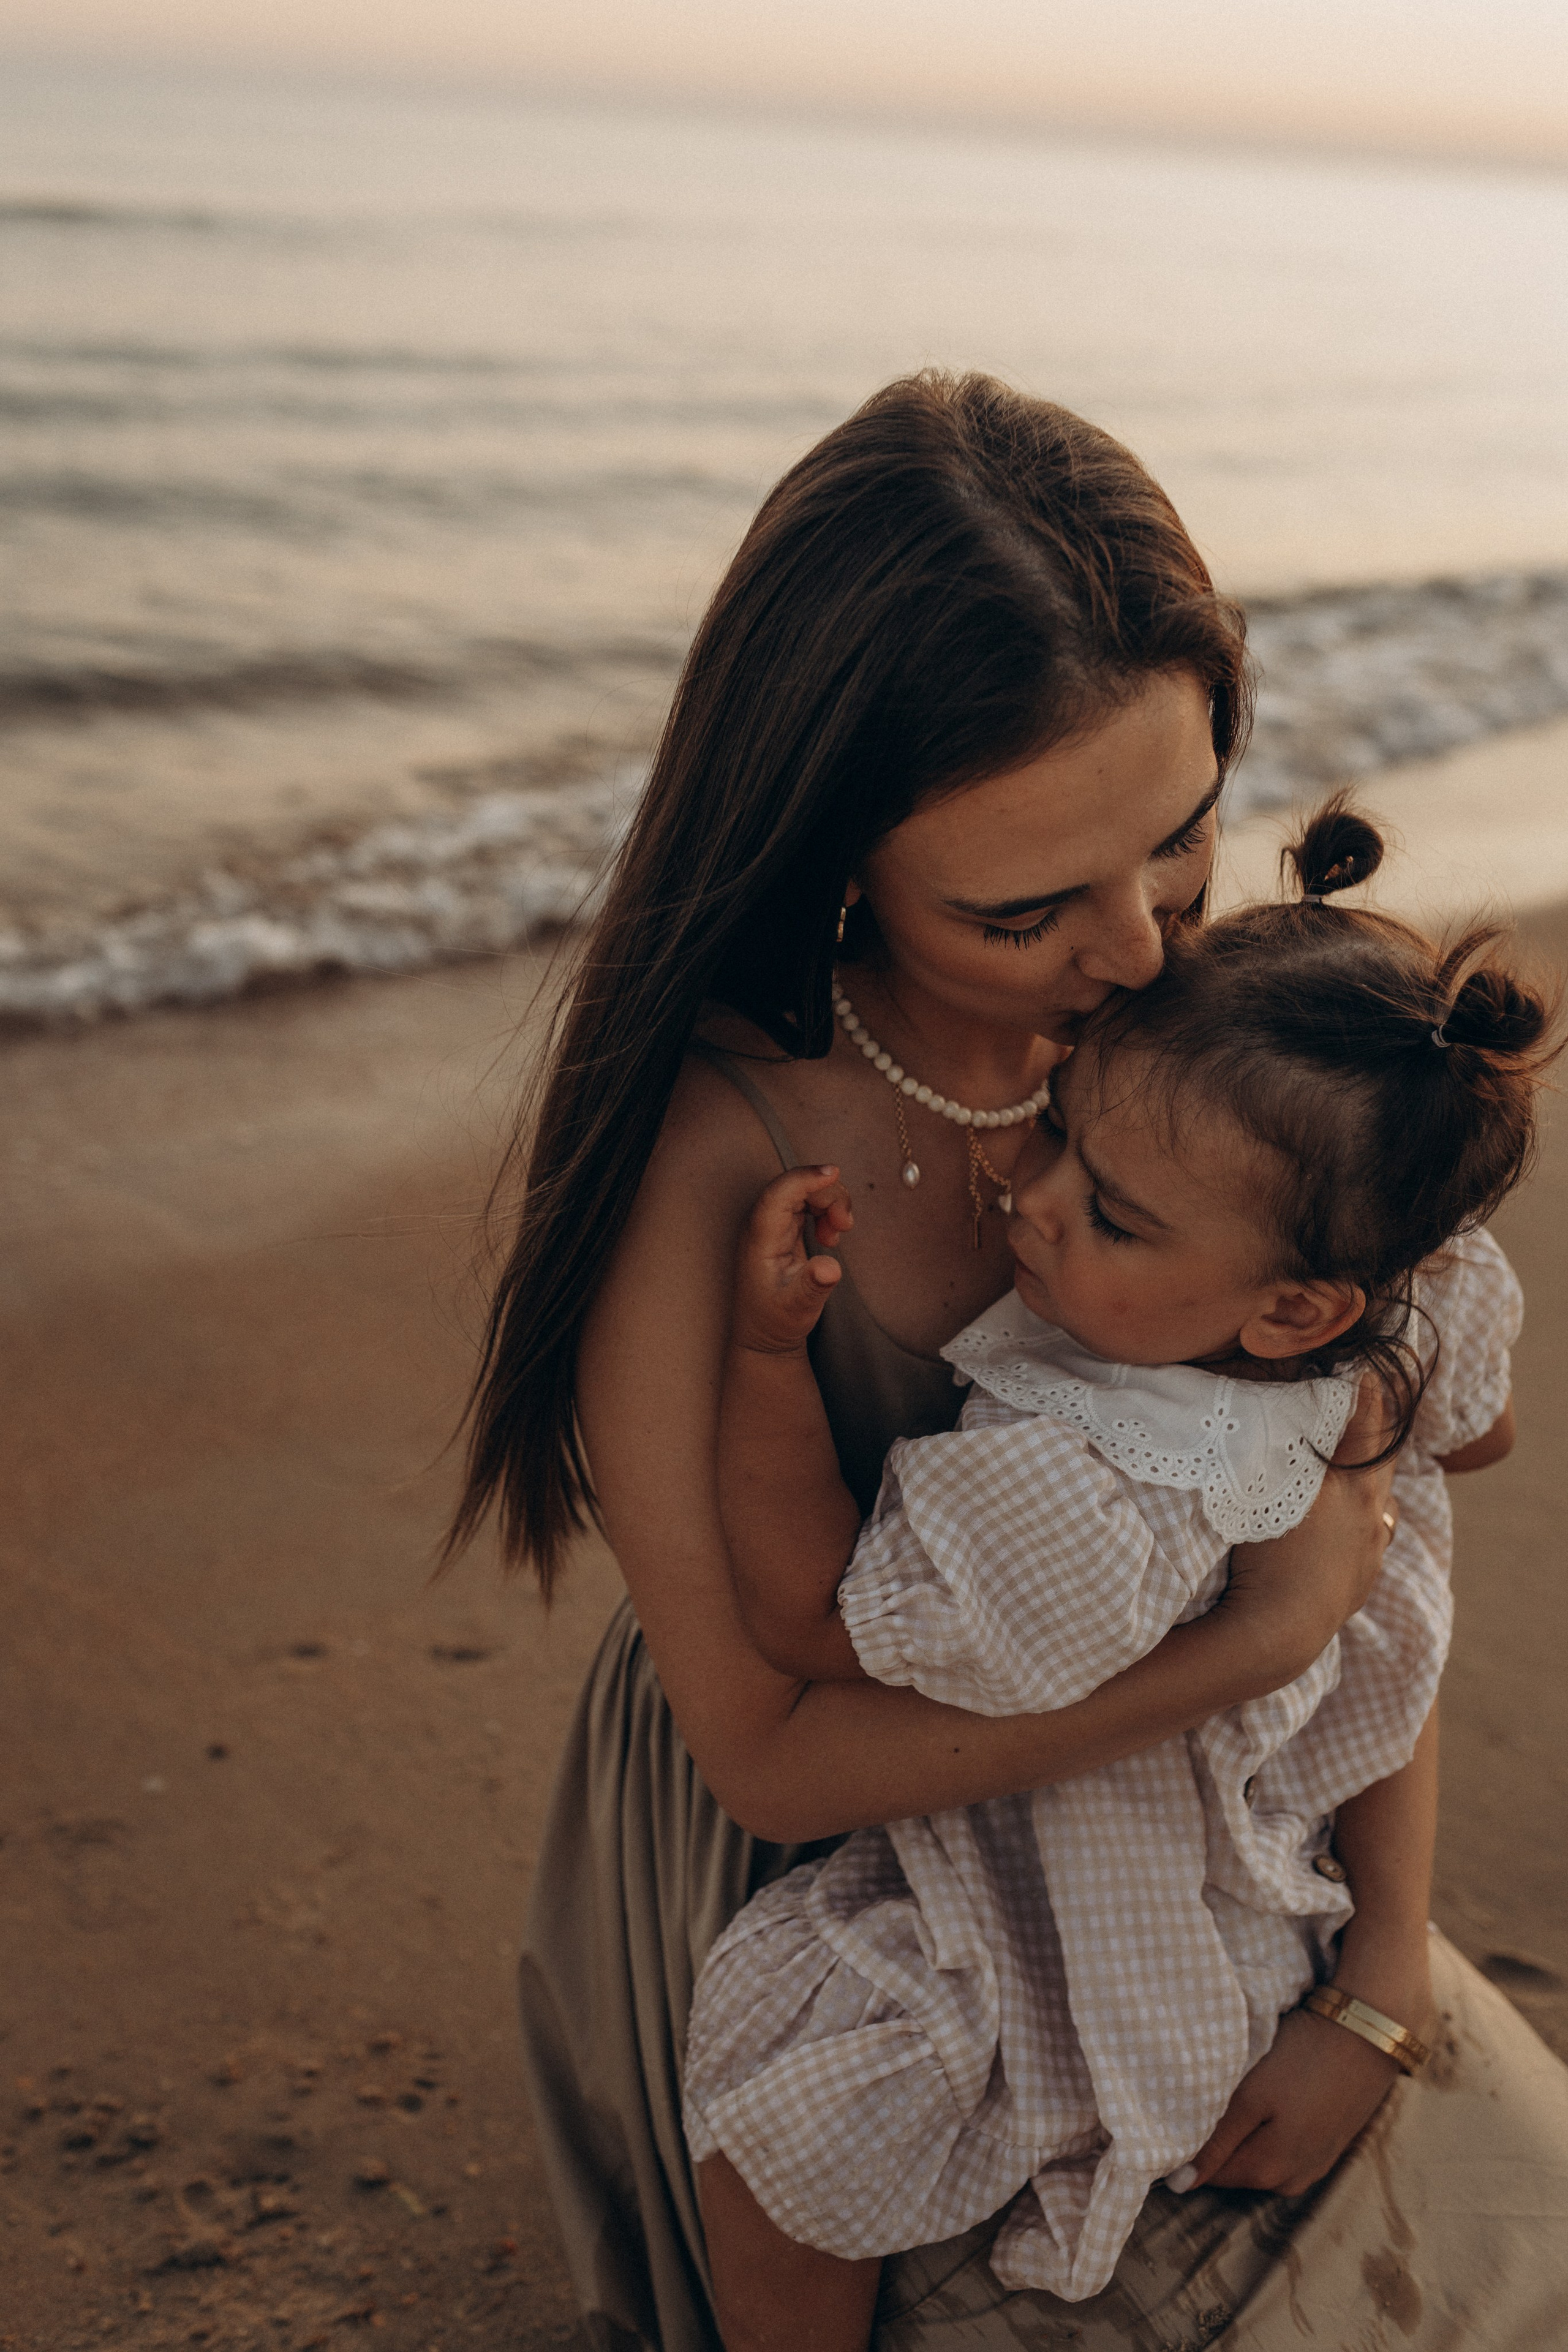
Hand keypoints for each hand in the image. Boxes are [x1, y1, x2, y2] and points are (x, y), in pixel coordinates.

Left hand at [731, 1166, 853, 1355]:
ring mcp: (773, 1225)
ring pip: (804, 1190)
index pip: (778, 1194)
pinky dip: (826, 1210)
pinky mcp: (783, 1229)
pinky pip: (807, 1202)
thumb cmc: (775, 1322)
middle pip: (796, 1185)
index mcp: (760, 1239)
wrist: (763, 1335)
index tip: (833, 1172)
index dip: (805, 1178)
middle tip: (845, 1226)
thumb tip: (831, 1267)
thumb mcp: (797, 1311)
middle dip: (828, 1194)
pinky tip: (830, 1236)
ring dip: (830, 1201)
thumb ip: (813, 1287)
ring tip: (838, 1234)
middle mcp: (762, 1226)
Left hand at [1171, 2002, 1403, 2196]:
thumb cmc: (1303, 2058)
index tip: (1176, 2110)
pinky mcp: (1327, 2146)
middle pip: (1231, 2166)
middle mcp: (1290, 2180)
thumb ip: (1215, 2142)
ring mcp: (1312, 2165)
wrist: (1368, 2032)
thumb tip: (1179, 2183)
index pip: (1205, 2173)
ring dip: (1242, 2132)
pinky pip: (1281, 2147)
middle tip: (1205, 2092)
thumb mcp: (1250, 2095)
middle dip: (1214, 2138)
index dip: (1185, 2145)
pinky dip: (1268, 2127)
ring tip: (1238, 2089)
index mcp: (1267, 2171)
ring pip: (1256, 2156)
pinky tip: (1270, 2097)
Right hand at [1219, 1376, 1397, 1692]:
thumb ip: (1276, 1447)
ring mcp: (1370, 1553)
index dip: (1368, 1397)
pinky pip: (1374, 1543)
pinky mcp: (1362, 1583)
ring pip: (1383, 1509)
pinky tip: (1351, 1531)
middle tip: (1373, 1412)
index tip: (1370, 1372)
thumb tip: (1275, 1408)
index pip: (1366, 1429)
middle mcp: (1369, 1516)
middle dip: (1378, 1437)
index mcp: (1349, 1487)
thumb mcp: (1265, 1488)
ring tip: (1362, 1477)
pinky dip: (1367, 1527)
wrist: (1277, 1630)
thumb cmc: (1263, 1552)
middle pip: (1382, 1465)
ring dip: (1373, 1488)